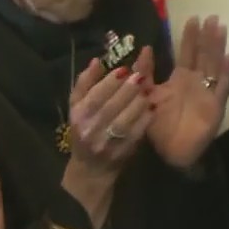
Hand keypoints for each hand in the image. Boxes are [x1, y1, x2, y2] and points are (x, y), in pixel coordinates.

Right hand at [62, 49, 155, 226]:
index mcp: (79, 116)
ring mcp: (107, 143)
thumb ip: (85, 83)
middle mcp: (91, 130)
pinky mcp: (122, 152)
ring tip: (146, 91)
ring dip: (138, 103)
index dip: (110, 82)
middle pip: (111, 107)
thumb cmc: (84, 130)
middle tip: (140, 77)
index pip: (95, 96)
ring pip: (125, 120)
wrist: (91, 168)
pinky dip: (144, 119)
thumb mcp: (77, 107)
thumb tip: (97, 61)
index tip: (124, 70)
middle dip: (127, 90)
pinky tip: (150, 108)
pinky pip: (135, 133)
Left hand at [147, 16, 228, 168]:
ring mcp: (208, 92)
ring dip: (218, 47)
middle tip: (211, 16)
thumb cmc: (158, 126)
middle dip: (207, 36)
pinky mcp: (216, 106)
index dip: (190, 37)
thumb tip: (145, 47)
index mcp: (180, 79)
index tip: (192, 18)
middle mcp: (196, 82)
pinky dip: (226, 73)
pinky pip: (223, 87)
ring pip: (215, 65)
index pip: (187, 53)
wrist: (168, 153)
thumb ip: (146, 73)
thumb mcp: (147, 95)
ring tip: (220, 28)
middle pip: (204, 55)